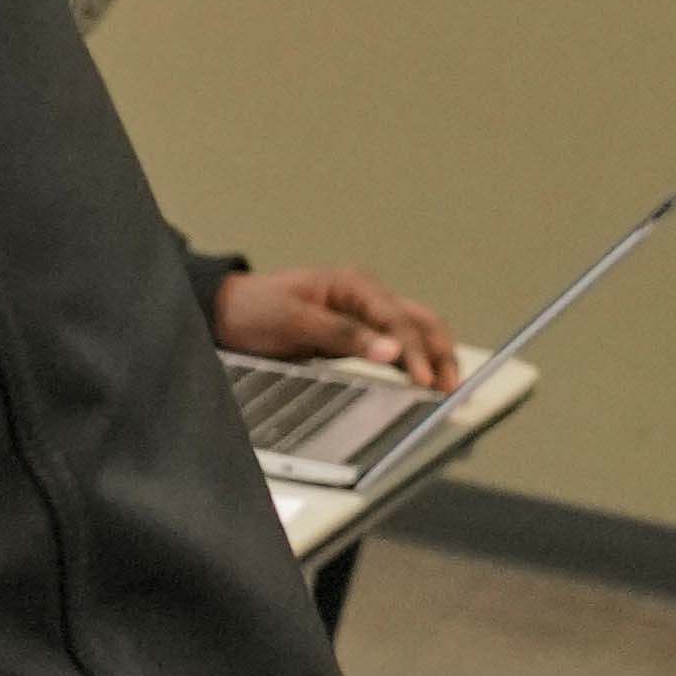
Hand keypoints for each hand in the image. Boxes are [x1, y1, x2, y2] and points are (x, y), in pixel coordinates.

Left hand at [216, 264, 460, 385]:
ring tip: (446, 390)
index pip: (398, 320)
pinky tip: (421, 382)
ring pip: (415, 333)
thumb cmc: (254, 310)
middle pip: (420, 322)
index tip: (426, 381)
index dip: (416, 352)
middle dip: (439, 353)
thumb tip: (392, 350)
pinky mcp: (357, 334)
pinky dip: (413, 362)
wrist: (225, 313)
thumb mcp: (293, 321)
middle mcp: (367, 296)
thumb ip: (342, 335)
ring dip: (433, 358)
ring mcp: (365, 314)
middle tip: (451, 389)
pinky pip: (395, 346)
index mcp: (354, 285)